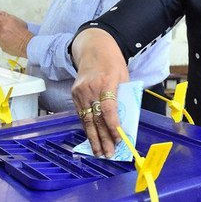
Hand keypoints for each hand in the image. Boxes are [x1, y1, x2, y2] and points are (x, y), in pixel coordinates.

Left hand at [0, 10, 30, 56]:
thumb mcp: (17, 20)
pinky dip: (2, 41)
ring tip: (9, 36)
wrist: (27, 44)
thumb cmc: (24, 32)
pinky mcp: (1, 44)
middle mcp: (2, 28)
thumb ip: (6, 17)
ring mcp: (1, 37)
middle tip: (4, 28)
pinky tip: (9, 41)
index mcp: (6, 21)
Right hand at [71, 28, 128, 157]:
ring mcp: (80, 92)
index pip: (108, 109)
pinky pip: (81, 115)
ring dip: (93, 138)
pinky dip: (87, 128)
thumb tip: (125, 120)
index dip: (113, 126)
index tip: (119, 139)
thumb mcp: (124, 76)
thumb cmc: (112, 62)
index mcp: (106, 82)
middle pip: (96, 118)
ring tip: (99, 152)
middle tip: (109, 153)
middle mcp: (90, 88)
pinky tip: (92, 139)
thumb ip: (124, 96)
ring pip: (86, 120)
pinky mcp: (74, 94)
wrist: (93, 48)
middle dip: (103, 138)